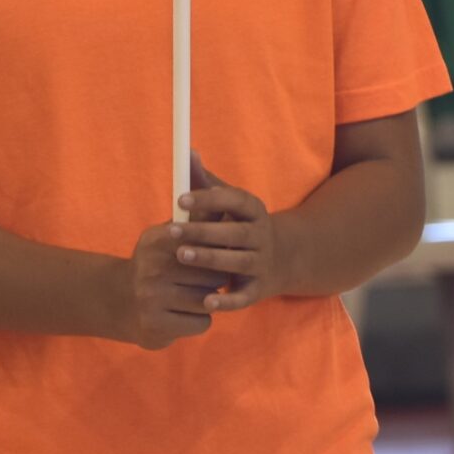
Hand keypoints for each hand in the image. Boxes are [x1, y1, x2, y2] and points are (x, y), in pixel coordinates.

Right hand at [113, 221, 228, 348]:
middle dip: (214, 279)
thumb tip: (222, 200)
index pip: (203, 243)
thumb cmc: (154, 265)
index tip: (220, 254)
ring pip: (208, 300)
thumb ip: (194, 222)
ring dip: (207, 300)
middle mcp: (151, 268)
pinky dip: (199, 320)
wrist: (117, 300)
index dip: (216, 251)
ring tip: (191, 296)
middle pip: (213, 274)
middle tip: (202, 280)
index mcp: (155, 242)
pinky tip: (184, 314)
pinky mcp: (156, 325)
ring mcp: (152, 298)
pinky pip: (201, 322)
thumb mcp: (167, 238)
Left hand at [178, 155, 280, 312]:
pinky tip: (206, 301)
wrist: (281, 259)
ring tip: (181, 255)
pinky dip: (228, 301)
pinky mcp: (258, 289)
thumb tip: (187, 152)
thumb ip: (205, 181)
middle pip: (234, 234)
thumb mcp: (228, 202)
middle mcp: (261, 236)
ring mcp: (261, 263)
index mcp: (253, 211)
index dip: (209, 200)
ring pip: (238, 262)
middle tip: (171, 230)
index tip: (180, 199)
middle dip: (203, 232)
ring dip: (210, 259)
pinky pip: (244, 296)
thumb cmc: (239, 223)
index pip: (235, 201)